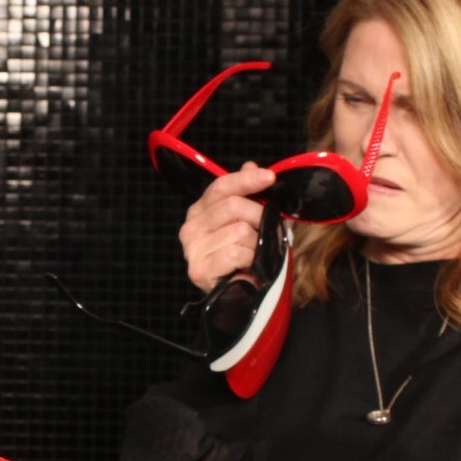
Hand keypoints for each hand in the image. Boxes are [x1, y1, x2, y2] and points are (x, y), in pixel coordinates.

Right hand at [179, 164, 272, 292]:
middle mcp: (191, 227)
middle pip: (234, 206)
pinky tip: (247, 266)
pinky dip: (250, 260)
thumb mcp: (249, 221)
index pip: (221, 186)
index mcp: (200, 210)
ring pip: (239, 231)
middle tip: (267, 230)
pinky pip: (236, 253)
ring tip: (254, 255)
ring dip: (256, 244)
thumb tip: (250, 165)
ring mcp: (192, 249)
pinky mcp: (199, 269)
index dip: (246, 179)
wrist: (238, 295)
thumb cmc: (243, 256)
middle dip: (259, 217)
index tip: (269, 177)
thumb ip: (248, 194)